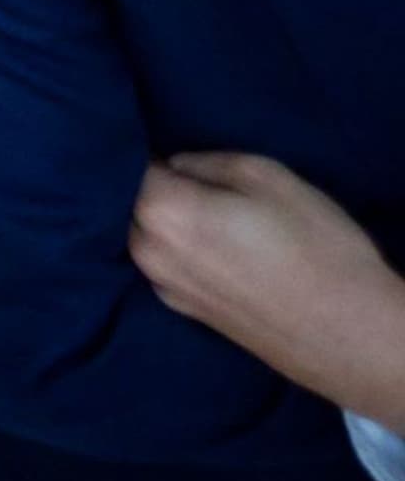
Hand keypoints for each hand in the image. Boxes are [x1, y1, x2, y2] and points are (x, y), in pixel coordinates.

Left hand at [133, 151, 404, 420]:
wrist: (352, 335)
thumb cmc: (316, 247)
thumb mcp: (268, 177)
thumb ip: (207, 162)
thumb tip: (175, 165)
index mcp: (162, 212)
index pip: (128, 164)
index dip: (146, 150)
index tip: (162, 145)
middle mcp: (147, 252)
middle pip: (128, 202)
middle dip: (150, 187)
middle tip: (189, 178)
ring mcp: (162, 287)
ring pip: (143, 235)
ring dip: (161, 220)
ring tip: (206, 212)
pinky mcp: (184, 312)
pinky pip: (163, 265)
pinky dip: (175, 250)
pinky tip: (213, 248)